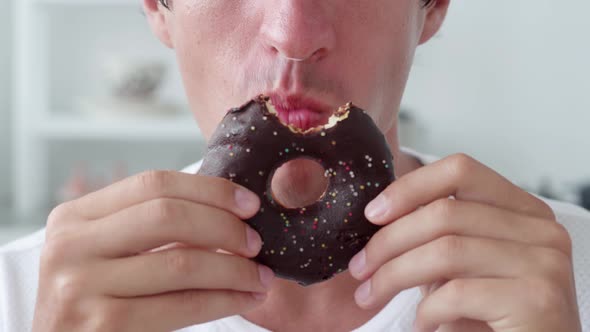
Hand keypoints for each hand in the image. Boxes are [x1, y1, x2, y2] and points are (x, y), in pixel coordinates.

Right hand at [33, 171, 274, 331]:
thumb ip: (150, 226)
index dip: (209, 190)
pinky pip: (183, 305)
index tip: (248, 203)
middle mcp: (70, 245)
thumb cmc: (98, 297)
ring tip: (261, 276)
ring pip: (181, 263)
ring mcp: (80, 286)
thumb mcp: (109, 250)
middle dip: (225, 227)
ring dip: (235, 269)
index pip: (153, 184)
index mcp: (74, 216)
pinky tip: (247, 298)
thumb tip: (231, 211)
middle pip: (168, 216)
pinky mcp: (101, 325)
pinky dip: (225, 300)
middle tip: (256, 243)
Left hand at [348, 154, 580, 331]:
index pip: (460, 171)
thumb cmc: (495, 317)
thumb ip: (437, 235)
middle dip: (387, 242)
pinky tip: (421, 324)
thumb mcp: (465, 265)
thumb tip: (379, 216)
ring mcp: (544, 261)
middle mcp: (541, 229)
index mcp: (524, 210)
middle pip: (445, 213)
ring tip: (371, 295)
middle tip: (359, 267)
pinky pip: (457, 293)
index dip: (409, 188)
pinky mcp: (537, 299)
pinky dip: (426, 311)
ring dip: (393, 275)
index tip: (373, 214)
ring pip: (445, 251)